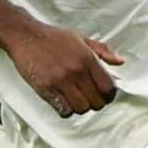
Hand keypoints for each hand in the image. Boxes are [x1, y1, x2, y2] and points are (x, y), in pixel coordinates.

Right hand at [3, 16, 124, 116]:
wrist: (26, 36)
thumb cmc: (54, 37)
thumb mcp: (81, 39)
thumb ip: (102, 51)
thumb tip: (121, 62)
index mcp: (87, 58)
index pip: (108, 87)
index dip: (109, 95)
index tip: (105, 95)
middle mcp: (76, 70)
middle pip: (96, 101)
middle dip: (96, 103)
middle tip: (90, 99)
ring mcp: (60, 81)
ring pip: (81, 108)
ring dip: (81, 108)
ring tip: (76, 100)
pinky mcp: (45, 88)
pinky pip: (63, 110)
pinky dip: (66, 111)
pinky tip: (64, 102)